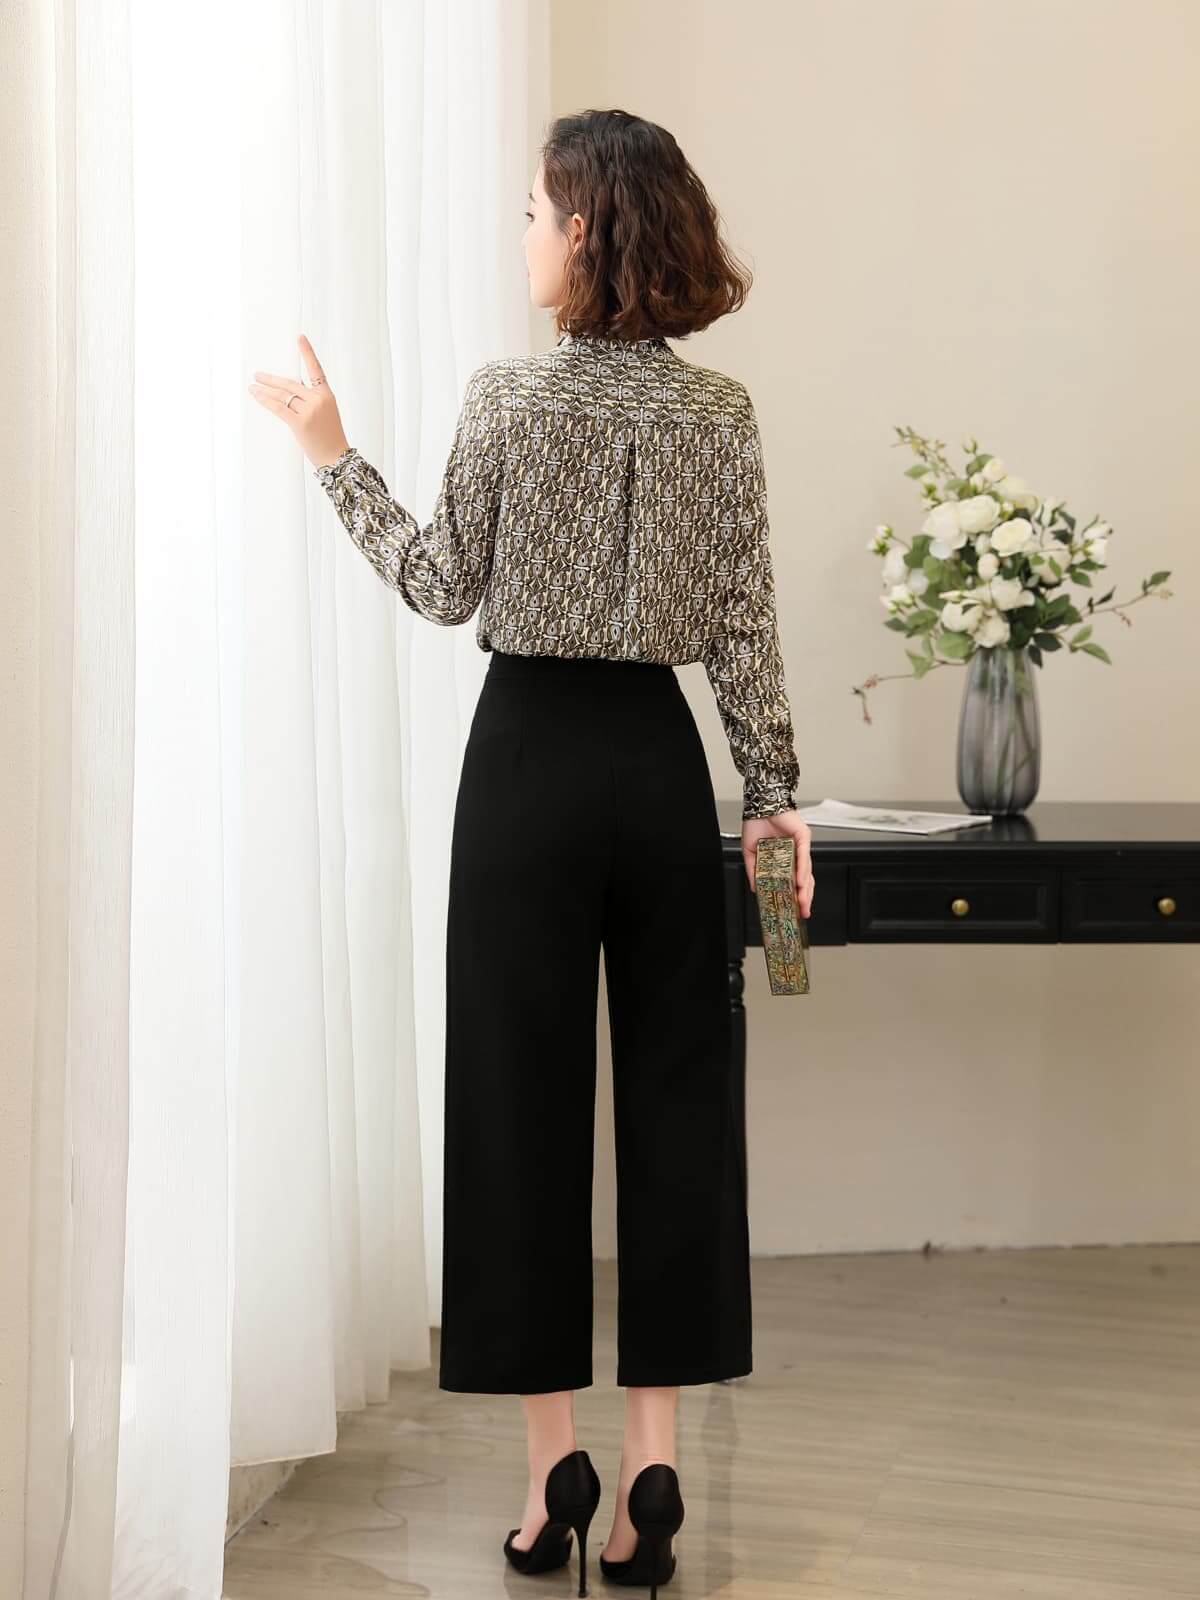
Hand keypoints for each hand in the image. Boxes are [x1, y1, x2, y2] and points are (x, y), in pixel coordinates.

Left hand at [247, 333, 350, 469]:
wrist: (337, 458)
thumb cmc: (331, 439)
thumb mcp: (327, 414)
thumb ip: (311, 401)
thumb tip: (288, 393)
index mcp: (327, 395)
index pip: (316, 369)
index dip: (307, 352)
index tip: (300, 337)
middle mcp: (318, 399)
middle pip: (290, 383)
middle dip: (271, 379)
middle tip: (257, 375)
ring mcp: (309, 411)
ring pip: (282, 395)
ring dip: (264, 390)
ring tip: (252, 386)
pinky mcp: (299, 423)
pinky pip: (278, 407)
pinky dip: (264, 400)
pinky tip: (256, 395)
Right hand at [741, 810, 813, 917]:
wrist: (759, 804)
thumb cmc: (756, 823)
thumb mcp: (751, 852)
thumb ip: (754, 871)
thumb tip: (756, 889)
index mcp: (784, 857)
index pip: (793, 880)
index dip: (795, 895)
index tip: (794, 910)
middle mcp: (795, 853)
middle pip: (804, 879)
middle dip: (804, 897)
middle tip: (802, 912)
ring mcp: (800, 846)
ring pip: (806, 871)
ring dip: (805, 888)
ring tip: (802, 902)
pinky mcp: (803, 837)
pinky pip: (804, 857)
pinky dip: (802, 870)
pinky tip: (800, 883)